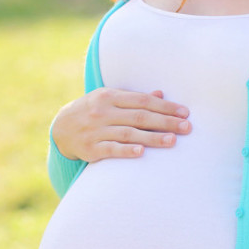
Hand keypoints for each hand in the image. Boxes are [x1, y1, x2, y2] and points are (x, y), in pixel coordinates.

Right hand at [51, 88, 190, 162]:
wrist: (62, 129)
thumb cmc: (94, 111)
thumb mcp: (110, 99)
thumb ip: (134, 99)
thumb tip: (161, 94)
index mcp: (110, 96)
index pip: (143, 101)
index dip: (165, 107)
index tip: (185, 113)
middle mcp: (103, 112)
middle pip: (139, 117)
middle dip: (165, 122)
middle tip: (187, 127)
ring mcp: (96, 130)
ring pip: (128, 133)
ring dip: (152, 138)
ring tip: (172, 141)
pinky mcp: (90, 148)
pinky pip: (111, 149)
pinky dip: (126, 151)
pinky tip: (141, 153)